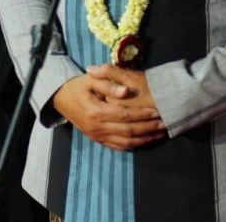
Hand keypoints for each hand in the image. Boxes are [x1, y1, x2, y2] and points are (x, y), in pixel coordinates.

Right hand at [51, 71, 165, 150]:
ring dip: (145, 139)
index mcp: (96, 111)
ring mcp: (97, 136)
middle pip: (129, 131)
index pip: (125, 115)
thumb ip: (109, 84)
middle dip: (148, 128)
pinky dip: (134, 145)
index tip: (157, 111)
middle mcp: (97, 127)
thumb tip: (126, 91)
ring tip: (160, 133)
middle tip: (164, 123)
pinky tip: (145, 140)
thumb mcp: (90, 80)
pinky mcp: (98, 140)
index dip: (142, 114)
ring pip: (126, 142)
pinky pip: (119, 147)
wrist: (61, 99)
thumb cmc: (78, 86)